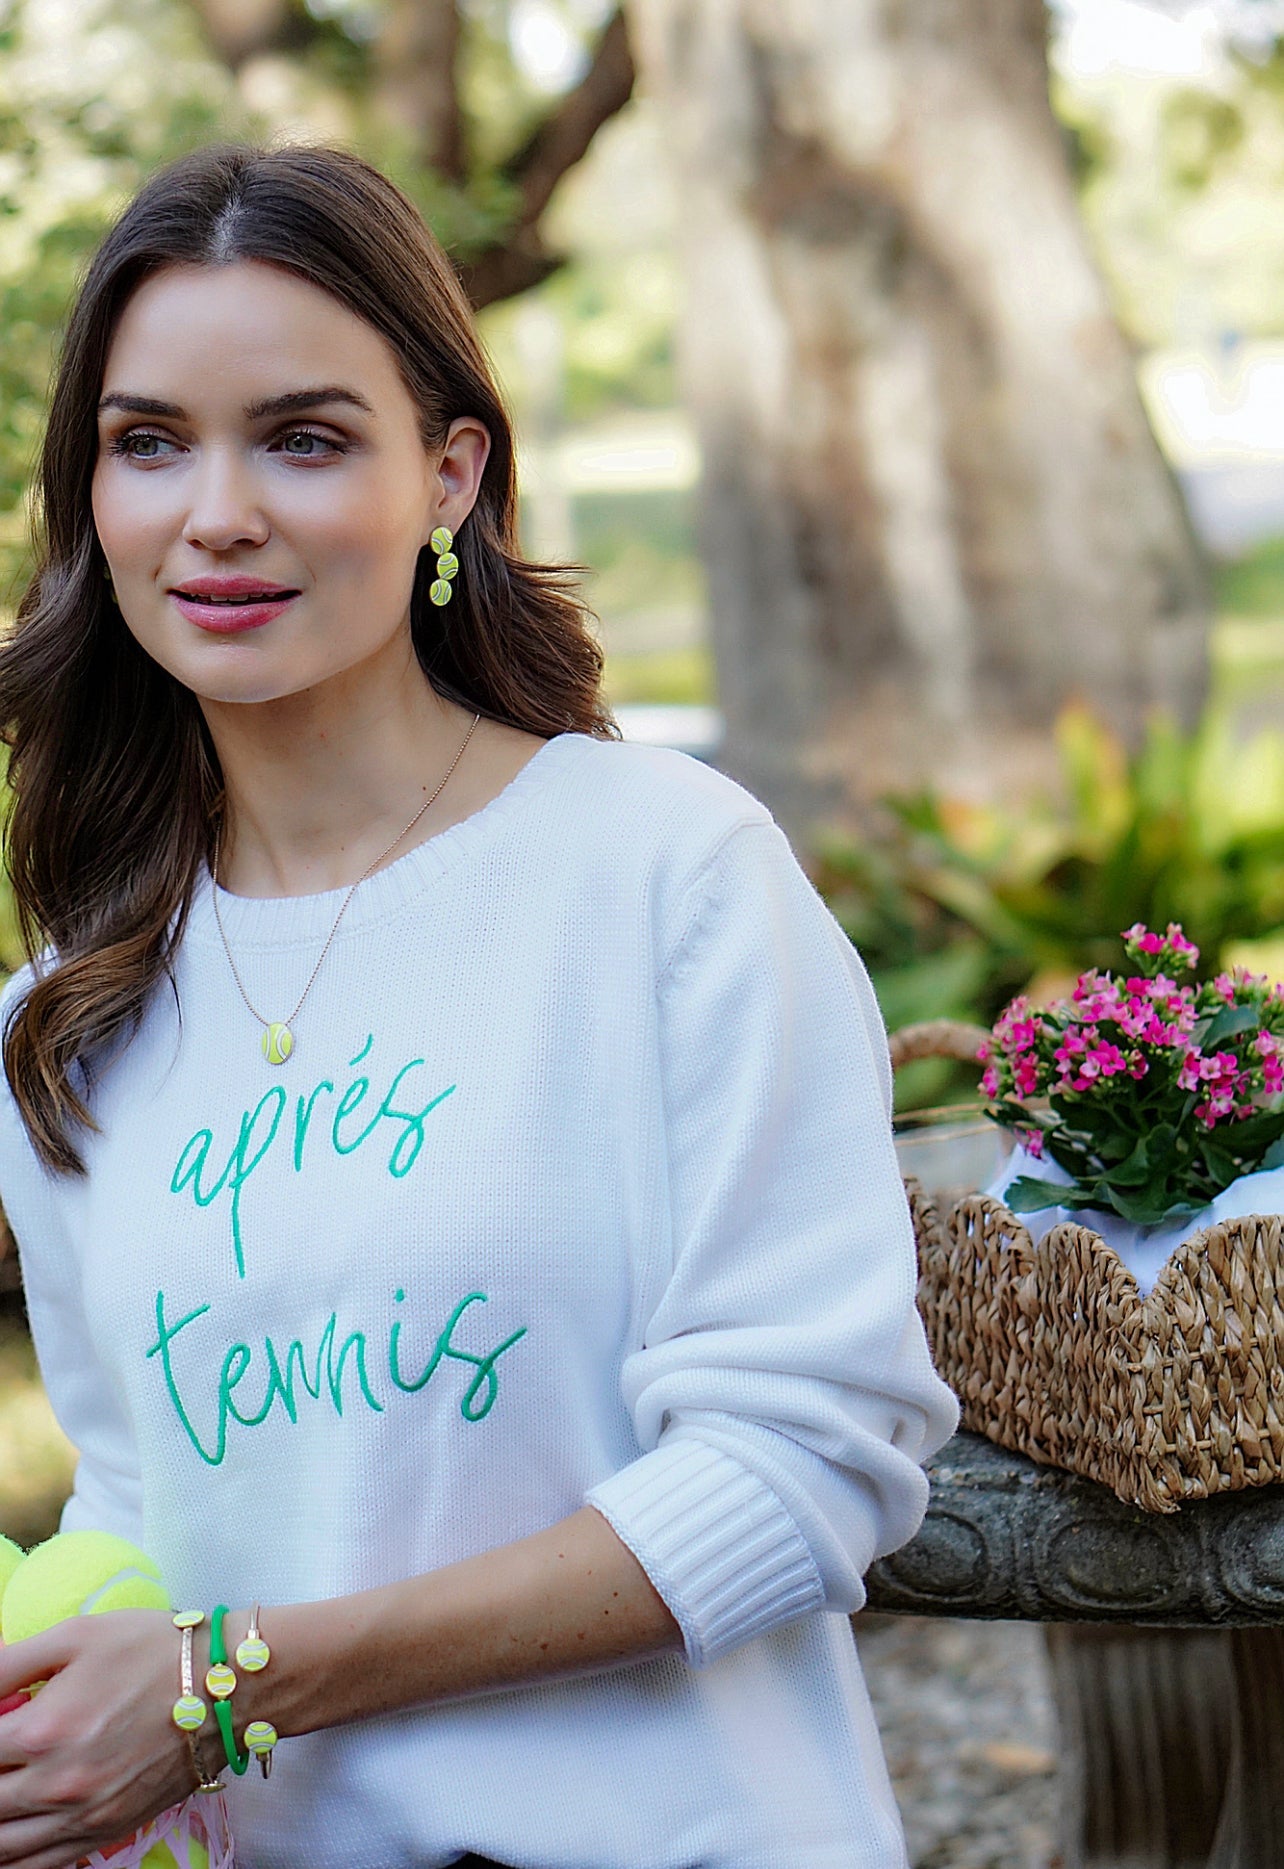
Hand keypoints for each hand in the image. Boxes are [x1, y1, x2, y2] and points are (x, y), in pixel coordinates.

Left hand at [0, 1609, 196, 1868]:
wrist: (226, 1687)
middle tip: (1, 1755)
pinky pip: (37, 1866)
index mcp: (42, 1730)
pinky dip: (12, 1858)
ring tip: (4, 1787)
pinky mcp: (105, 1833)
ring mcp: (81, 1817)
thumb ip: (9, 1662)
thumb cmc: (152, 1651)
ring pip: (2, 1845)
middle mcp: (55, 1784)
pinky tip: (11, 1834)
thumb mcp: (77, 1635)